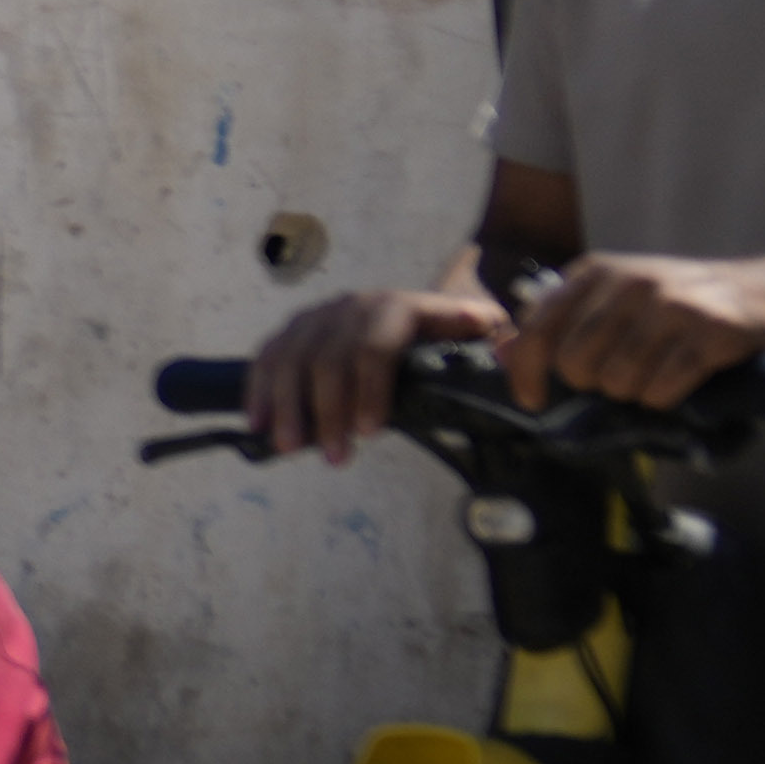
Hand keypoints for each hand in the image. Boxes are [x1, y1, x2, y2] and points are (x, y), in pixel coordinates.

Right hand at [238, 279, 498, 466]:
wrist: (415, 310)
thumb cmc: (449, 334)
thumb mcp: (478, 330)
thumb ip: (491, 339)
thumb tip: (505, 348)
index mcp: (398, 306)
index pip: (377, 345)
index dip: (370, 389)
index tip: (372, 433)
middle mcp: (351, 306)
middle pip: (328, 359)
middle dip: (328, 412)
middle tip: (337, 457)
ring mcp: (317, 317)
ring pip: (291, 359)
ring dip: (289, 406)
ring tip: (293, 448)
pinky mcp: (292, 332)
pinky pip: (267, 358)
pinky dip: (259, 390)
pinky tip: (258, 424)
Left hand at [514, 246, 764, 409]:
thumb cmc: (683, 303)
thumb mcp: (618, 299)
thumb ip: (564, 323)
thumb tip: (503, 353)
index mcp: (596, 272)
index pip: (537, 329)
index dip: (525, 373)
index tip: (532, 400)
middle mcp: (630, 282)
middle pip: (577, 364)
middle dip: (595, 386)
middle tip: (623, 378)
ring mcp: (672, 305)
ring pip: (619, 382)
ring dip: (635, 394)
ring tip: (658, 374)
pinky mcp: (711, 332)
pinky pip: (662, 389)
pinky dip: (666, 399)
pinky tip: (682, 382)